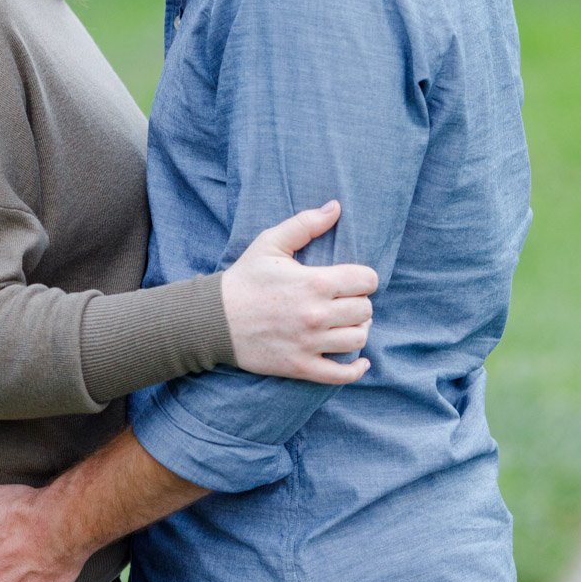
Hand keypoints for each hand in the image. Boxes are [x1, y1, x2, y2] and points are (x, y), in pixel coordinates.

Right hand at [220, 198, 378, 382]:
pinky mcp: (301, 367)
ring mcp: (310, 344)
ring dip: (358, 329)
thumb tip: (336, 207)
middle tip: (345, 299)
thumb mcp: (270, 242)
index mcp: (313, 282)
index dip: (363, 277)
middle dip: (359, 302)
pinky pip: (342, 374)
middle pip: (365, 310)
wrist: (214, 318)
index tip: (352, 279)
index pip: (365, 281)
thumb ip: (306, 223)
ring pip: (358, 339)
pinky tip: (359, 360)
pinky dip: (356, 368)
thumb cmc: (246, 278)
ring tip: (345, 322)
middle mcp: (316, 315)